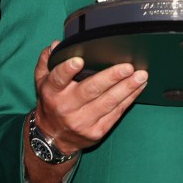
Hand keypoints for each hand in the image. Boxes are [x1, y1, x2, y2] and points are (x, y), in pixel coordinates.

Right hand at [33, 41, 147, 154]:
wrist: (54, 138)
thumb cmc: (51, 103)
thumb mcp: (42, 81)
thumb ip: (47, 61)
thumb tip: (56, 44)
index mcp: (52, 92)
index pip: (58, 79)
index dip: (67, 70)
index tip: (78, 61)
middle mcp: (66, 107)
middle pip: (91, 90)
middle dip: (111, 77)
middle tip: (128, 67)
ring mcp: (82, 121)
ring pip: (108, 102)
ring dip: (127, 88)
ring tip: (141, 76)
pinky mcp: (97, 131)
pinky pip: (116, 113)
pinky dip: (129, 99)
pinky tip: (138, 88)